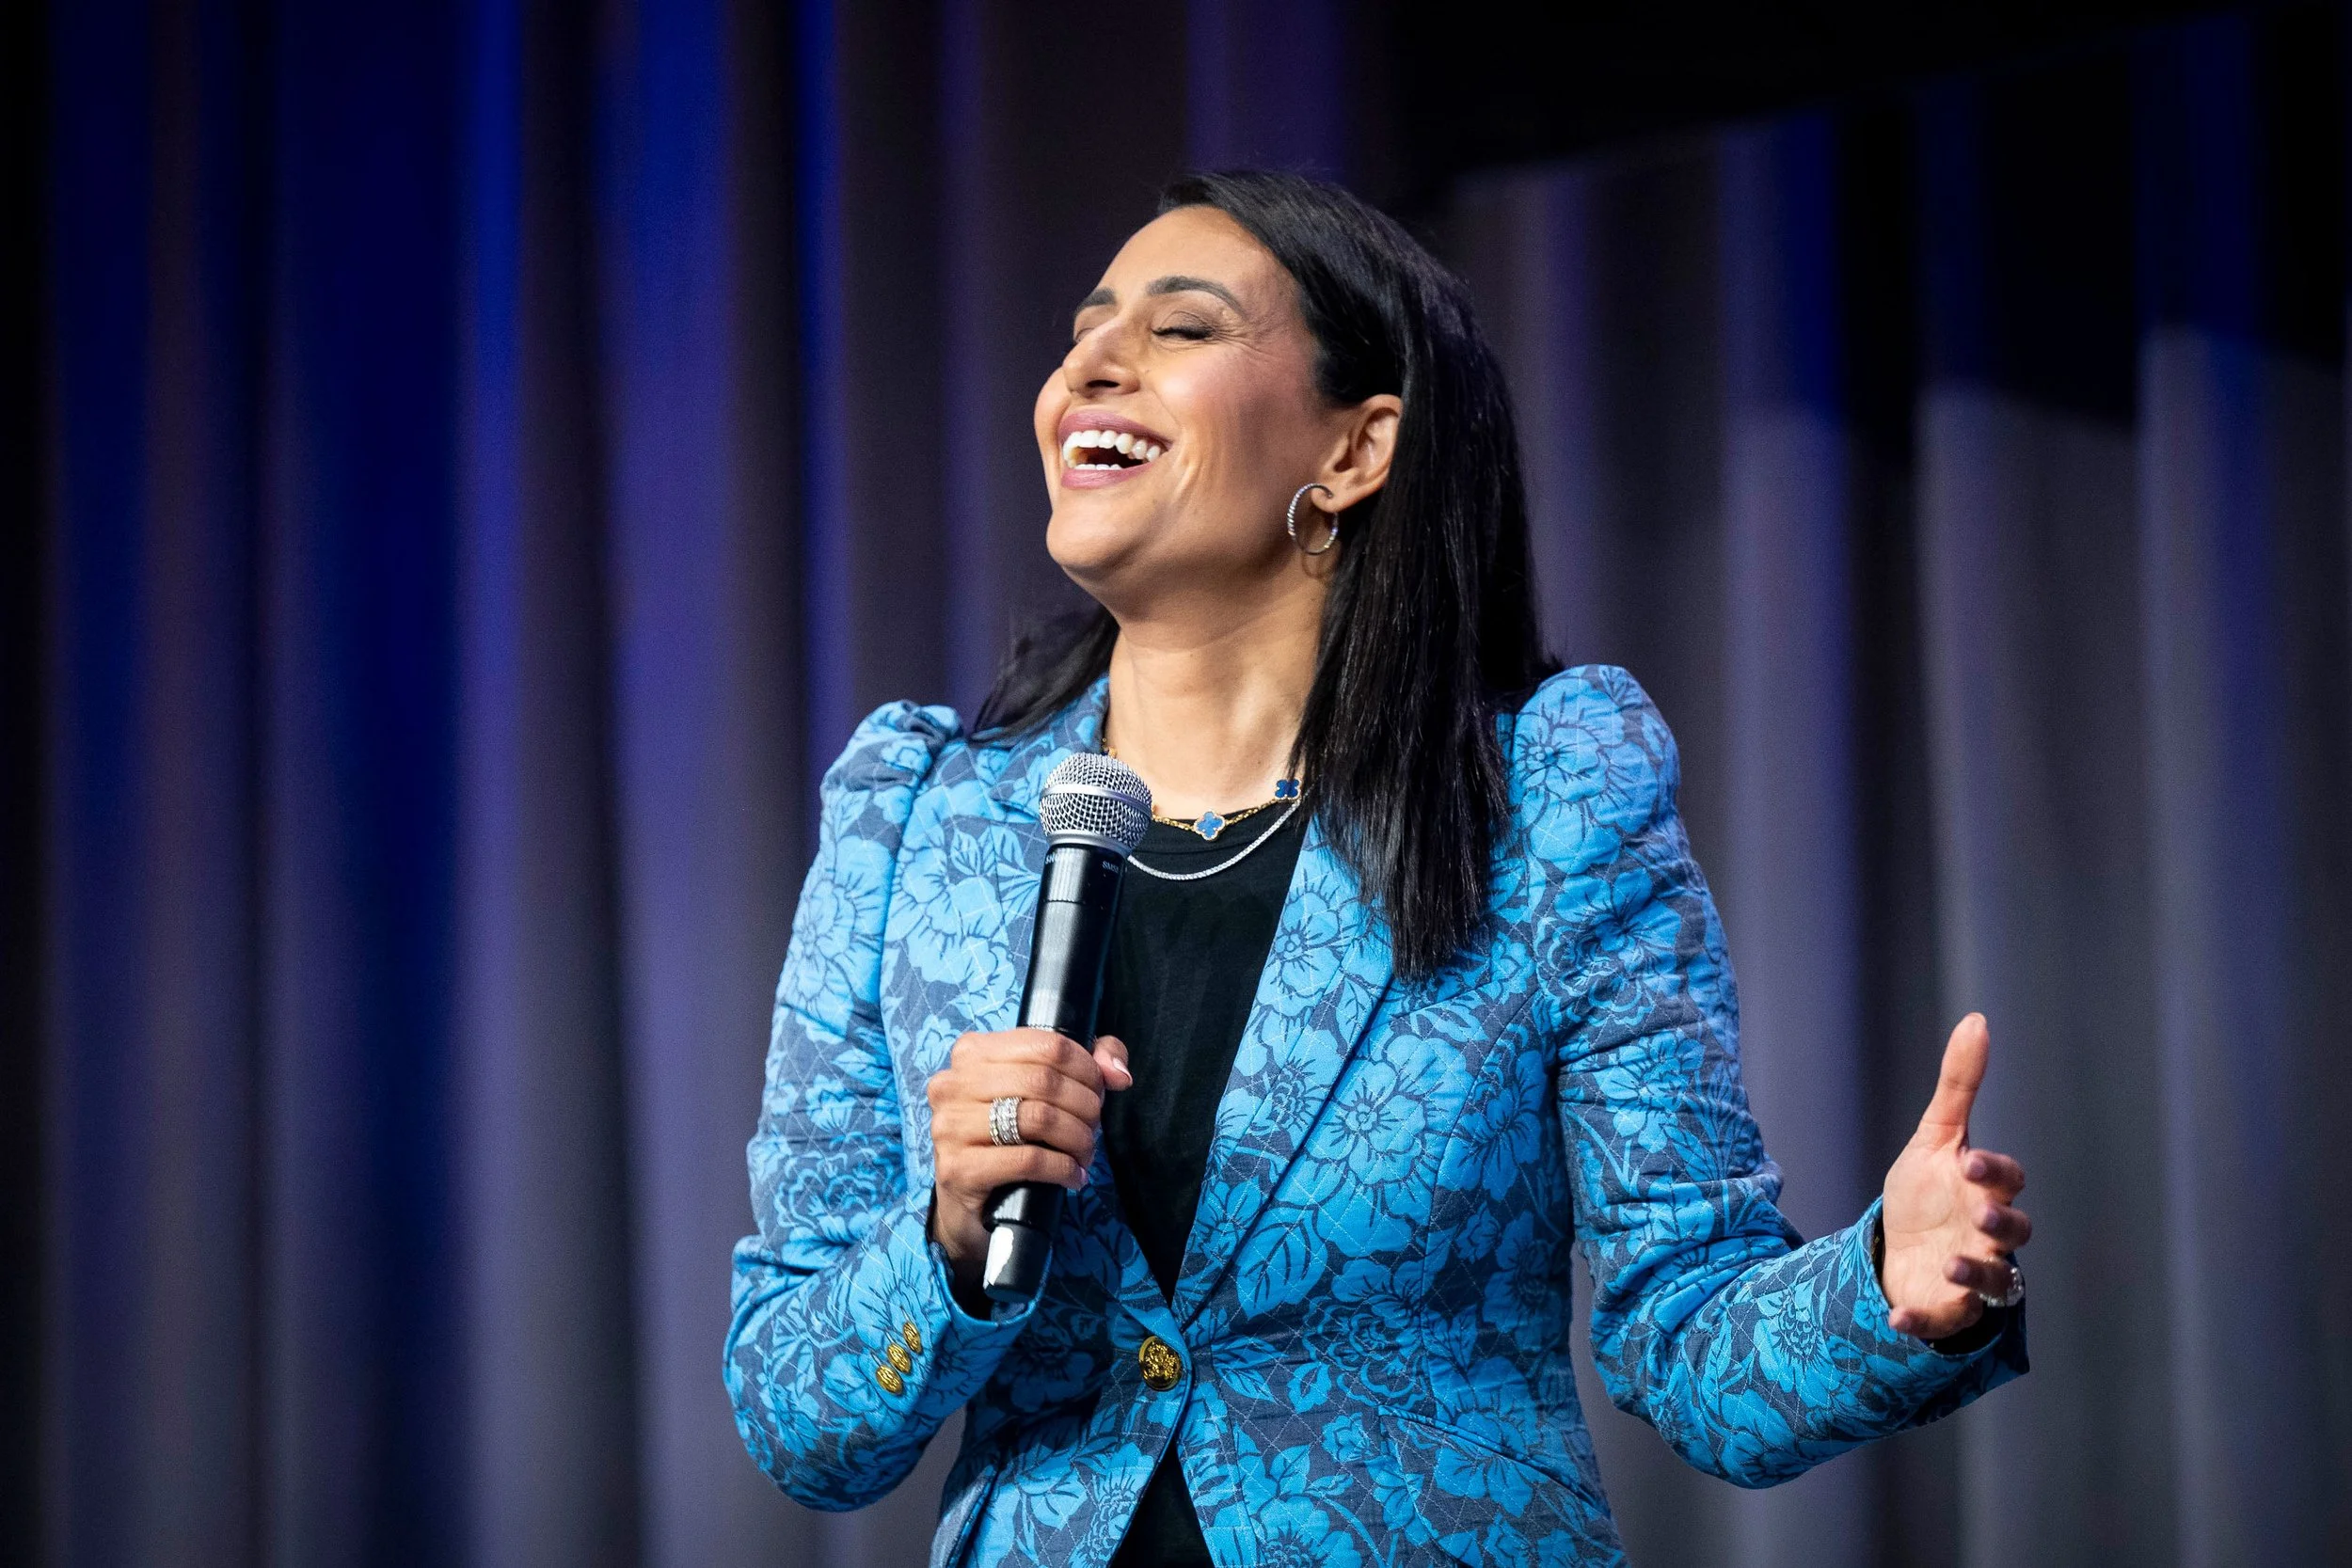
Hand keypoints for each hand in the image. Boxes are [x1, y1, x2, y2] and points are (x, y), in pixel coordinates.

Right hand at [925, 1028, 1131, 1298]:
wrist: (966, 1201)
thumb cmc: (1007, 1135)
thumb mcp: (1041, 1090)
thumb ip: (1088, 1064)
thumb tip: (1118, 1074)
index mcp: (972, 1052)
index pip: (1047, 1044)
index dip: (1086, 1068)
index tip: (1099, 1092)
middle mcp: (953, 1083)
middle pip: (1044, 1080)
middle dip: (1084, 1106)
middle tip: (1094, 1127)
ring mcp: (949, 1126)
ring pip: (1038, 1118)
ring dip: (1077, 1138)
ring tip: (1086, 1152)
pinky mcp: (958, 1169)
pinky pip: (1028, 1160)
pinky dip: (1062, 1168)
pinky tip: (1073, 1176)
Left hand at [1878, 1013, 2031, 1338]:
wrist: (1897, 1246)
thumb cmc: (1926, 1191)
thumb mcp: (1935, 1137)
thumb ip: (1959, 1085)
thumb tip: (1977, 1020)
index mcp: (1988, 1190)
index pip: (2006, 1179)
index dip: (1994, 1171)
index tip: (1968, 1161)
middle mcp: (1989, 1235)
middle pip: (2015, 1232)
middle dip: (2000, 1223)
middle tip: (1978, 1212)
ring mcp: (1972, 1274)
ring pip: (1995, 1281)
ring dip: (1976, 1274)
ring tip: (1949, 1263)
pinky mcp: (1946, 1309)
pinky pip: (1944, 1320)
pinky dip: (1924, 1321)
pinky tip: (1895, 1318)